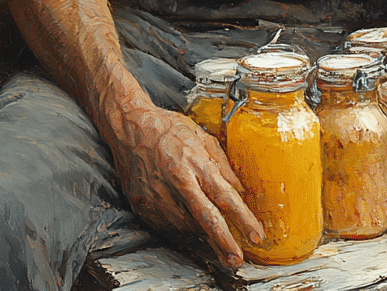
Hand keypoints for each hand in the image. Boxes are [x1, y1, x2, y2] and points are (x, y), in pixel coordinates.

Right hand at [105, 97, 262, 268]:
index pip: (225, 197)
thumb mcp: (202, 137)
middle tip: (236, 259)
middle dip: (223, 243)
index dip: (243, 219)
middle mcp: (178, 183)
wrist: (130, 128)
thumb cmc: (168, 129)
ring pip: (187, 225)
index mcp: (196, 164)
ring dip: (202, 231)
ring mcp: (159, 197)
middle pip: (206, 220)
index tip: (256, 235)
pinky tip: (183, 212)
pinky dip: (181, 223)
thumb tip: (239, 189)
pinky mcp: (144, 206)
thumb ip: (222, 164)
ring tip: (208, 226)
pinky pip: (168, 223)